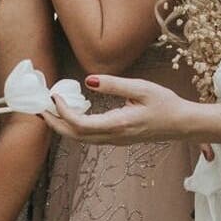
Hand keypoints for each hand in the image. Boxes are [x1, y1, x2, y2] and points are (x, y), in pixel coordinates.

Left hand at [45, 73, 197, 145]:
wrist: (182, 124)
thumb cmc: (165, 104)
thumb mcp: (142, 88)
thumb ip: (114, 85)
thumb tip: (88, 80)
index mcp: (118, 124)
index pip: (80, 124)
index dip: (62, 111)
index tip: (54, 95)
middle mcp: (113, 137)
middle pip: (74, 136)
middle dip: (53, 122)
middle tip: (38, 106)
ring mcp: (114, 140)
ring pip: (79, 139)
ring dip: (61, 125)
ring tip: (48, 108)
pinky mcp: (116, 138)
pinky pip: (88, 136)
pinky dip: (73, 126)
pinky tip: (69, 112)